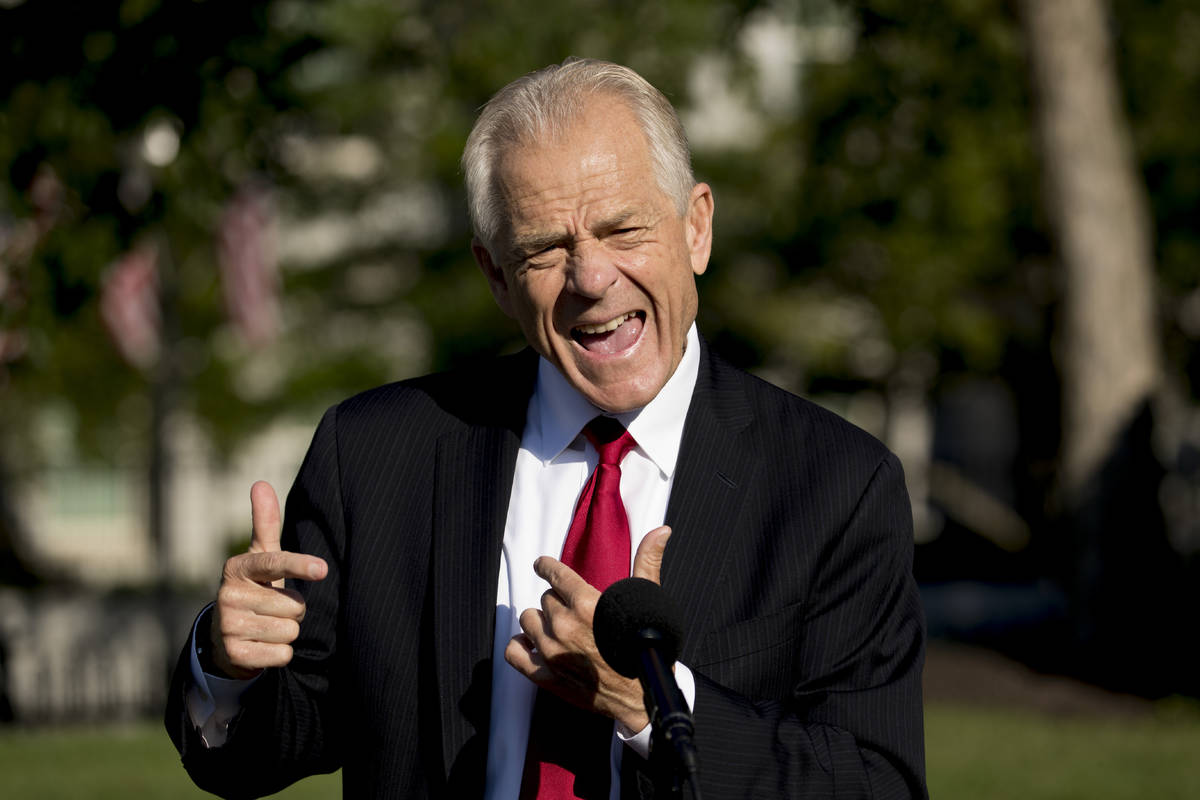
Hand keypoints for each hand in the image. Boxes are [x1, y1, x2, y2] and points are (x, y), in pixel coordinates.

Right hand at [209, 481, 327, 678]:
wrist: (225, 636)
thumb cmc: (255, 588)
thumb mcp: (260, 557)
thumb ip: (265, 522)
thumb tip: (260, 483)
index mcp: (238, 568)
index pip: (275, 564)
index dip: (300, 566)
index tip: (322, 568)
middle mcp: (228, 596)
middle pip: (295, 604)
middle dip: (294, 608)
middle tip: (275, 607)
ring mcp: (229, 627)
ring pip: (290, 630)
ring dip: (288, 630)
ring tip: (268, 625)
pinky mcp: (235, 655)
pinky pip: (282, 654)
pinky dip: (280, 653)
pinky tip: (263, 645)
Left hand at [505, 526, 670, 731]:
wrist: (644, 698)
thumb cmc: (647, 651)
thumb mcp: (648, 601)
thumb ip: (647, 562)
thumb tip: (660, 531)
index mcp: (586, 604)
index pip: (554, 573)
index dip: (547, 567)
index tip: (543, 565)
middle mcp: (564, 625)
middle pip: (546, 599)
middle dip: (558, 603)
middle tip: (574, 613)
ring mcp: (551, 651)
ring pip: (529, 620)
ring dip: (541, 622)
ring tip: (557, 629)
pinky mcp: (545, 675)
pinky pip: (514, 652)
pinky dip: (520, 646)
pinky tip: (533, 644)